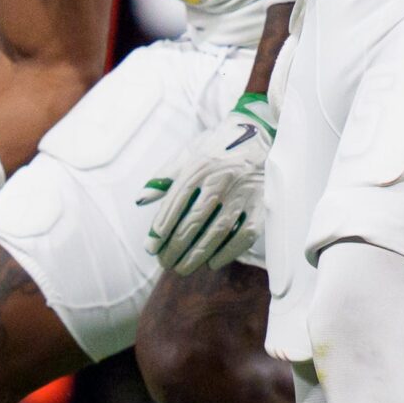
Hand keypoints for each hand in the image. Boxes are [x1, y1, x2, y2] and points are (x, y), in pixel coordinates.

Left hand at [139, 91, 272, 272]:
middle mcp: (221, 179)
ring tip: (183, 268)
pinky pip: (244, 235)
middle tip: (164, 262)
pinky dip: (227, 253)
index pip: (175, 202)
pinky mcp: (262, 205)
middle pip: (194, 221)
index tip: (151, 247)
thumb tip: (141, 199)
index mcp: (199, 167)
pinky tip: (212, 263)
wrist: (258, 135)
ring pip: (218, 231)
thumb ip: (164, 177)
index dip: (161, 228)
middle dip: (176, 247)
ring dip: (198, 255)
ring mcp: (244, 193)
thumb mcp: (188, 154)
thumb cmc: (216, 149)